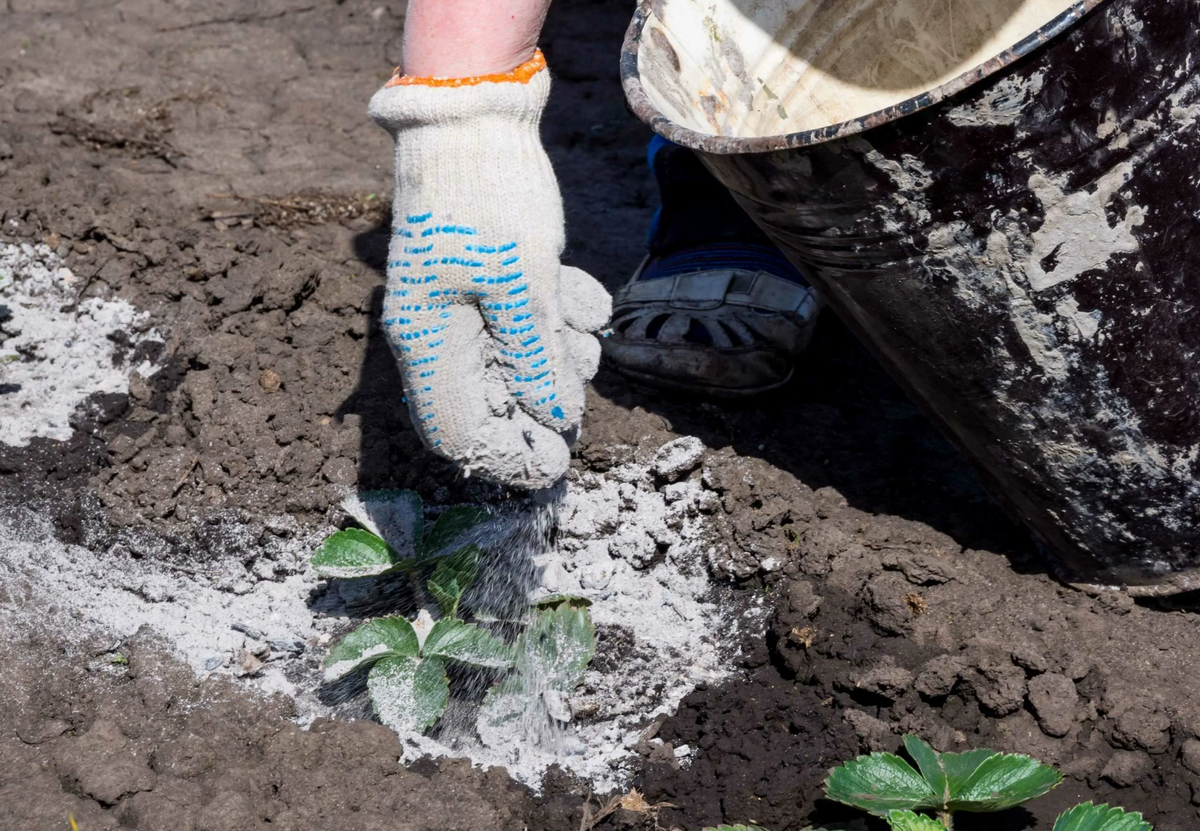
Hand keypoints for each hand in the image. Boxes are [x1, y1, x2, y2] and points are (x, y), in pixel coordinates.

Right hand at [368, 52, 610, 489]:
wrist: (473, 112)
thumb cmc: (489, 196)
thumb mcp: (523, 283)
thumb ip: (535, 358)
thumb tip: (554, 418)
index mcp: (428, 343)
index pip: (457, 434)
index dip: (507, 457)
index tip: (558, 462)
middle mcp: (436, 333)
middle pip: (492, 401)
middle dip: (544, 391)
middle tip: (577, 365)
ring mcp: (459, 305)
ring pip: (514, 361)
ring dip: (557, 350)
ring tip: (580, 318)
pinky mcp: (484, 279)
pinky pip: (521, 320)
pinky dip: (555, 312)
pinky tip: (577, 291)